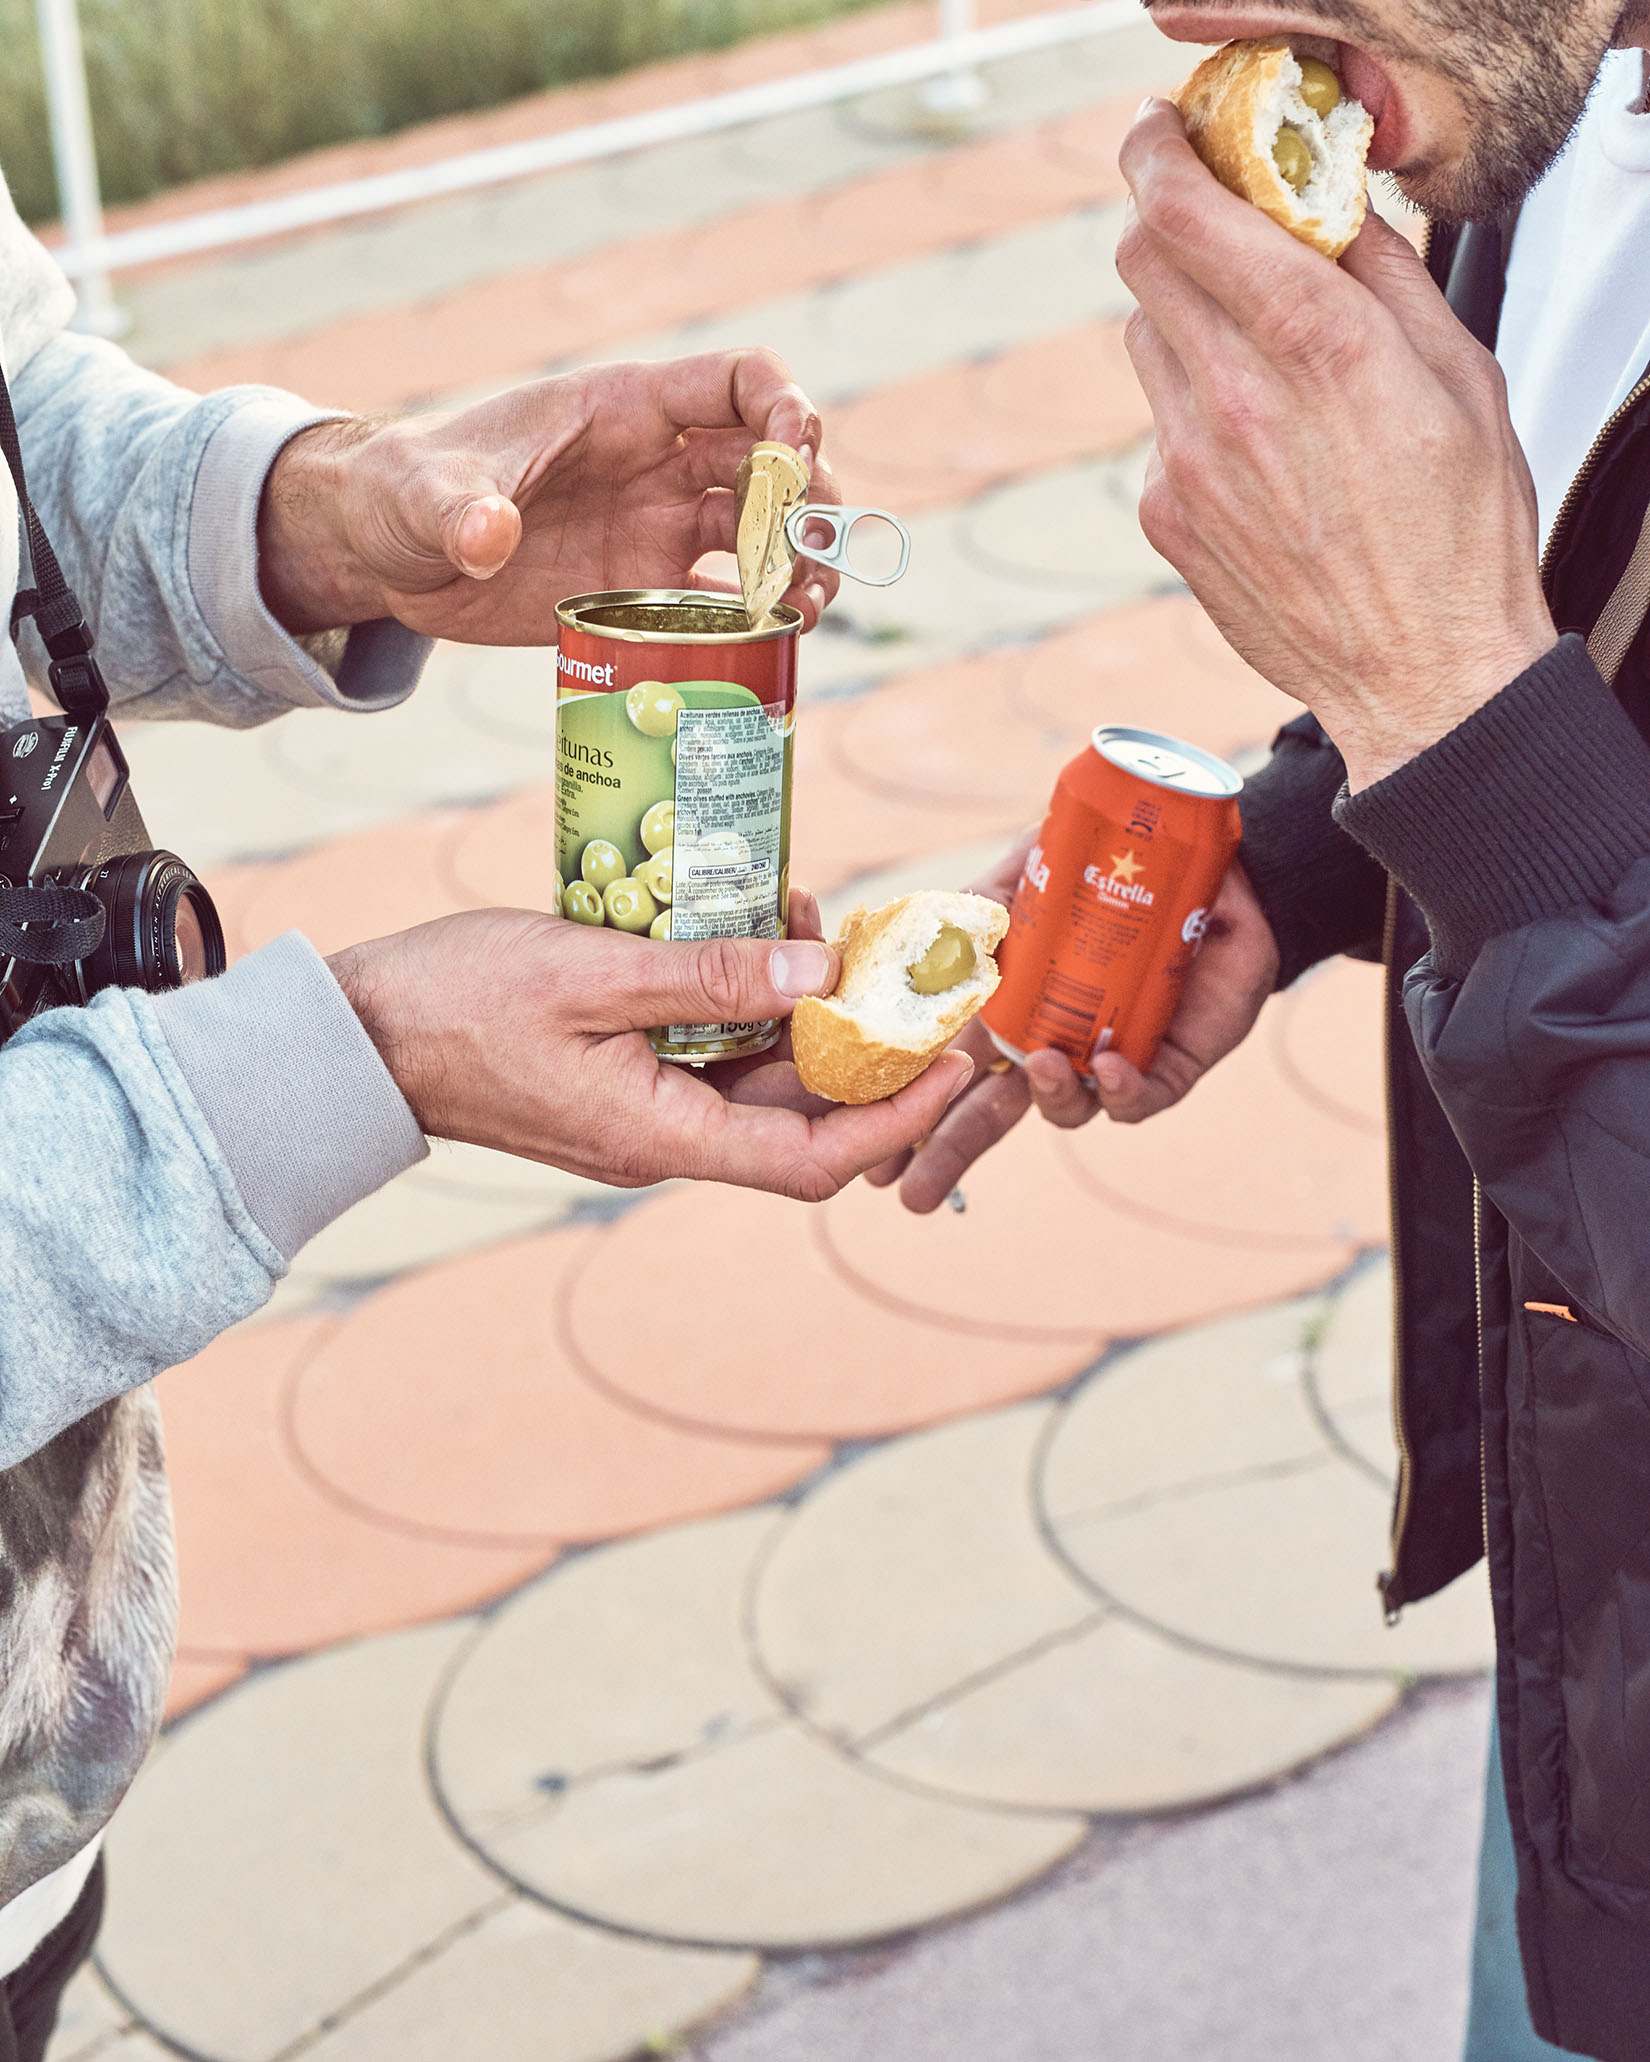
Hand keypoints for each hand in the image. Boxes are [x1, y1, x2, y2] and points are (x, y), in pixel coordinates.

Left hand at [259, 349, 840, 640]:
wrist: (386, 549)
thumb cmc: (403, 492)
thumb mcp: (422, 494)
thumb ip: (455, 508)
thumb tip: (486, 535)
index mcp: (622, 410)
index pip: (737, 382)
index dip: (784, 411)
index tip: (795, 460)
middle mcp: (656, 464)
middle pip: (770, 463)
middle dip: (809, 502)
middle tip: (810, 559)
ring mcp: (654, 528)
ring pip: (760, 533)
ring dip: (800, 564)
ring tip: (810, 608)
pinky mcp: (639, 590)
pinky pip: (721, 600)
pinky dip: (759, 616)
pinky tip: (775, 641)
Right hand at [328, 905, 971, 1202]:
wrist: (356, 1039)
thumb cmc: (457, 1003)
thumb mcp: (589, 971)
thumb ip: (709, 974)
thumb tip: (822, 972)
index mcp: (661, 1134)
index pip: (812, 1158)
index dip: (895, 1118)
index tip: (952, 1063)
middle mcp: (665, 1137)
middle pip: (799, 1112)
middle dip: (864, 1046)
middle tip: (909, 973)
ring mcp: (643, 1111)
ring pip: (758, 1074)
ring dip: (804, 1010)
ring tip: (826, 928)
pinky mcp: (624, 1079)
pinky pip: (712, 1051)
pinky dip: (748, 1000)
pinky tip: (759, 934)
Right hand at [867, 838, 1278, 1212]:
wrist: (1203, 856)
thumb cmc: (1113, 863)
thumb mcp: (1034, 865)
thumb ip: (981, 898)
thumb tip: (924, 933)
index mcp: (1009, 1006)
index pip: (948, 1066)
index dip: (910, 1110)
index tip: (870, 1150)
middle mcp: (1050, 1041)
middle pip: (990, 1112)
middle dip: (949, 1155)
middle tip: (908, 1196)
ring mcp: (1104, 1057)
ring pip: (1065, 1109)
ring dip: (1048, 1097)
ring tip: (1042, 1067)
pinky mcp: (1166, 1065)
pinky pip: (1137, 1097)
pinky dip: (1121, 1088)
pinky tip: (1109, 1064)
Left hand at [1117, 100, 1557, 790]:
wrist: (1421, 676)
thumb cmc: (1457, 537)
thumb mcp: (1460, 375)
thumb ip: (1384, 276)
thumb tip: (1333, 211)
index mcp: (1313, 343)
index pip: (1182, 211)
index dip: (1156, 154)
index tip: (1158, 134)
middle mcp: (1232, 397)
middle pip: (1142, 261)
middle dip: (1171, 223)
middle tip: (1211, 224)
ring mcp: (1185, 463)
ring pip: (1146, 339)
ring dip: (1187, 318)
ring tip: (1257, 353)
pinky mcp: (1166, 516)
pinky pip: (1158, 424)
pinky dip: (1194, 407)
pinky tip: (1258, 447)